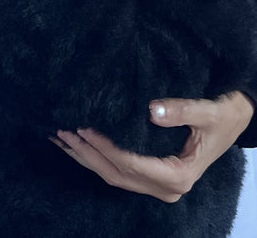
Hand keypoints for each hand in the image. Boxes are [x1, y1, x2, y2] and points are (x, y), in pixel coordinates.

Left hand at [48, 92, 254, 202]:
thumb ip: (181, 110)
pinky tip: (78, 145)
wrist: (236, 120)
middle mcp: (165, 186)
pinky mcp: (152, 175)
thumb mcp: (208, 111)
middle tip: (61, 131)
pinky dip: (97, 158)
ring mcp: (158, 184)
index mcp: (178, 175)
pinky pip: (119, 171)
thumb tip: (151, 109)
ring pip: (114, 176)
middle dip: (87, 154)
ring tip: (60, 137)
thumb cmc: (224, 115)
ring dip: (86, 158)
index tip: (84, 127)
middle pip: (117, 174)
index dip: (106, 146)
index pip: (132, 164)